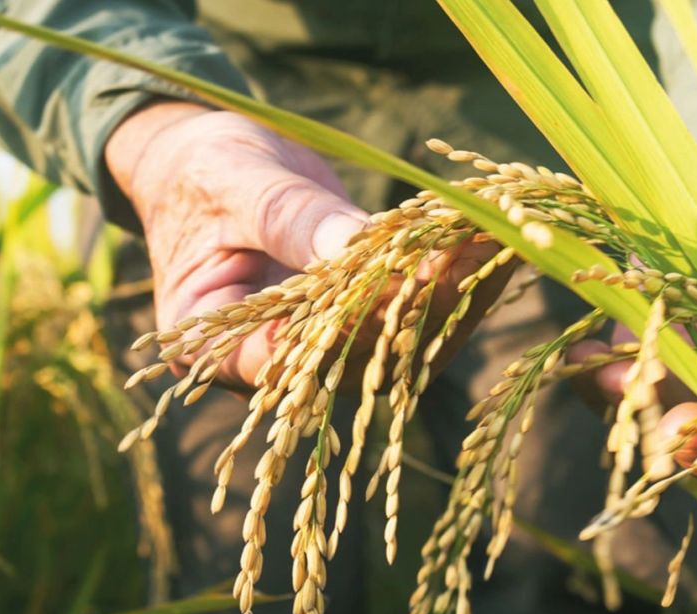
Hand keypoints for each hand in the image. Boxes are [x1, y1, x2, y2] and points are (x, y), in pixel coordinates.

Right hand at [107, 101, 509, 387]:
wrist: (209, 165)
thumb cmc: (201, 171)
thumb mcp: (232, 182)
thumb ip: (288, 218)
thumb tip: (354, 245)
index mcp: (214, 345)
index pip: (279, 360)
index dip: (339, 331)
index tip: (393, 287)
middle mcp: (273, 365)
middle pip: (352, 357)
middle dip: (415, 306)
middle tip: (468, 254)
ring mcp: (323, 350)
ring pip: (396, 346)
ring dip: (451, 296)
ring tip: (496, 241)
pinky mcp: (362, 323)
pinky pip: (413, 314)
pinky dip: (454, 279)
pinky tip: (491, 240)